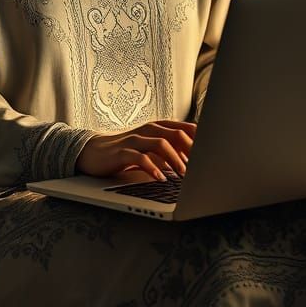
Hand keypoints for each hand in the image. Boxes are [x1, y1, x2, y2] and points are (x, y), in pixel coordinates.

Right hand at [76, 120, 195, 181]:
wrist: (93, 152)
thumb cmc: (126, 151)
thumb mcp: (150, 148)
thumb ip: (169, 150)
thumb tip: (194, 161)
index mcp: (157, 127)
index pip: (184, 128)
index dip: (199, 139)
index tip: (212, 153)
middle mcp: (147, 130)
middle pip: (175, 133)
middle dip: (191, 150)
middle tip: (202, 166)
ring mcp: (134, 139)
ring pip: (160, 144)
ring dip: (175, 159)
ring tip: (183, 175)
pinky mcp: (122, 152)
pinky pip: (140, 158)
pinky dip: (153, 168)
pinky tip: (160, 178)